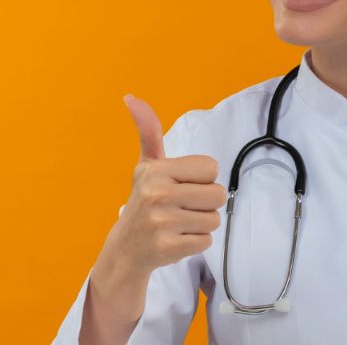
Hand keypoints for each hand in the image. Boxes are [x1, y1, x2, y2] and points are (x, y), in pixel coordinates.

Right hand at [102, 94, 227, 274]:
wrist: (127, 247)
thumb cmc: (144, 200)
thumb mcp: (147, 165)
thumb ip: (148, 131)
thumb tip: (132, 98)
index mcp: (156, 171)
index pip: (211, 168)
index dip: (202, 178)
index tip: (182, 185)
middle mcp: (158, 195)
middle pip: (218, 194)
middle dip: (205, 202)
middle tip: (182, 207)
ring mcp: (162, 223)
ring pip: (214, 219)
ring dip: (201, 223)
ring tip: (178, 223)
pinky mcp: (169, 248)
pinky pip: (206, 241)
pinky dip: (195, 242)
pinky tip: (176, 238)